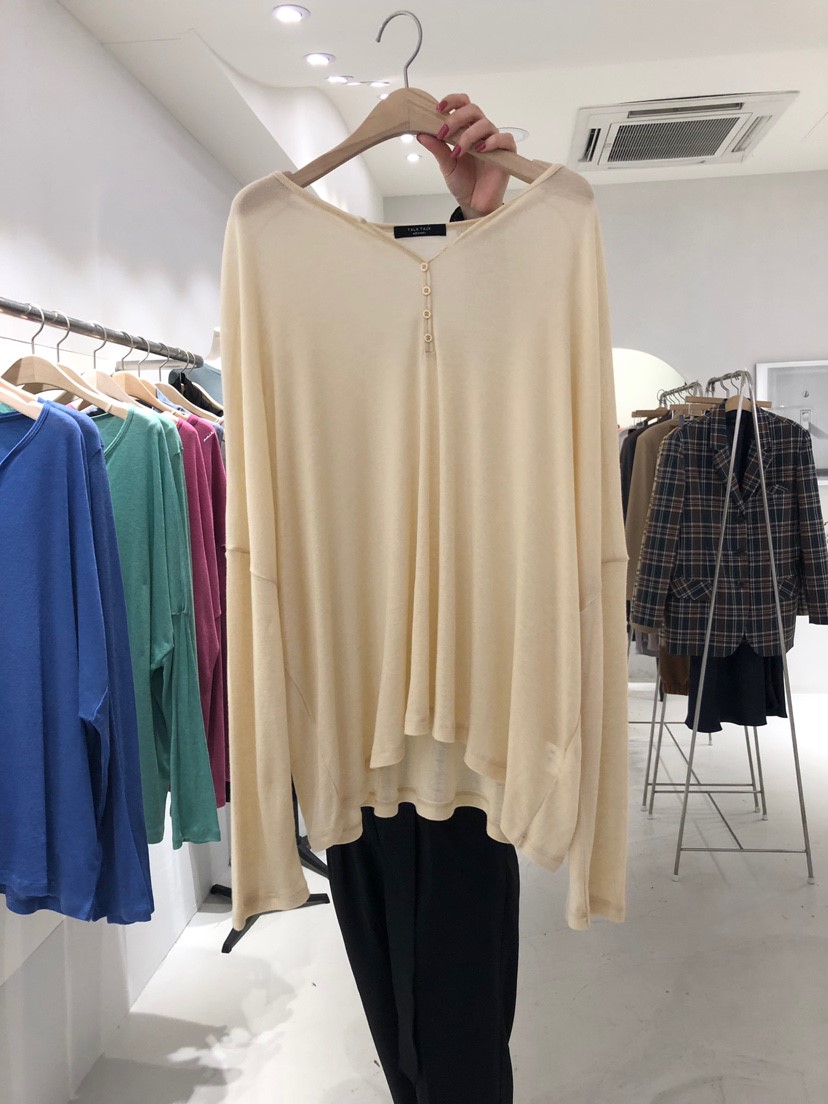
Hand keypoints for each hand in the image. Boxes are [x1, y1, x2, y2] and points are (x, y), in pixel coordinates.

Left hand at [417, 94, 515, 219]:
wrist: (474, 203)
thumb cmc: (463, 182)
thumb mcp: (446, 165)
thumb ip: (437, 148)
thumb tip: (421, 134)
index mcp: (466, 129)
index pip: (462, 105)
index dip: (452, 101)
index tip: (438, 109)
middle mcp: (480, 131)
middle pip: (473, 109)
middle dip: (456, 118)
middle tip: (444, 132)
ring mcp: (494, 141)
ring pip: (485, 124)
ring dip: (469, 135)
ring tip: (458, 151)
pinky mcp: (506, 153)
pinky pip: (504, 139)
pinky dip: (493, 141)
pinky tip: (481, 149)